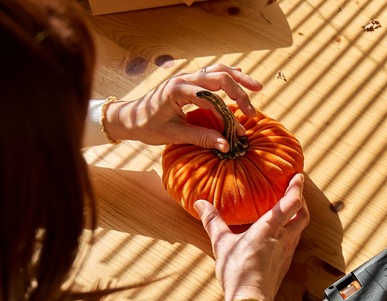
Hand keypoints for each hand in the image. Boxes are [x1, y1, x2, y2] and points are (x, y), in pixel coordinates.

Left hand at [104, 64, 262, 151]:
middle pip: (219, 78)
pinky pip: (211, 72)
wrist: (129, 117)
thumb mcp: (172, 135)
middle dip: (240, 93)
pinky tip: (240, 74)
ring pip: (218, 70)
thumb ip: (200, 137)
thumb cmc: (146, 126)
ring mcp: (186, 77)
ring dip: (238, 78)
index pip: (212, 99)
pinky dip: (227, 74)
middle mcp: (183, 79)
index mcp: (177, 90)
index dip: (228, 116)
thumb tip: (225, 144)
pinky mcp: (188, 81)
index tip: (238, 132)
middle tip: (252, 112)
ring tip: (257, 87)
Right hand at [194, 174, 308, 300]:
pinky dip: (292, 231)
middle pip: (303, 214)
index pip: (291, 203)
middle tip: (295, 191)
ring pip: (300, 228)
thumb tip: (200, 203)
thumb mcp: (221, 243)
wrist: (250, 300)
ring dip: (298, 215)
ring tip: (289, 209)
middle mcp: (283, 238)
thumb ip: (213, 221)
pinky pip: (294, 241)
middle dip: (301, 201)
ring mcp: (286, 251)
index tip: (298, 176)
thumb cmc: (236, 272)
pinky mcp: (285, 263)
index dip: (297, 188)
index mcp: (269, 228)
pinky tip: (281, 233)